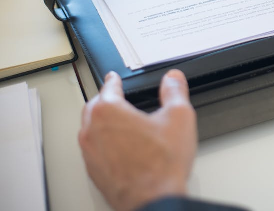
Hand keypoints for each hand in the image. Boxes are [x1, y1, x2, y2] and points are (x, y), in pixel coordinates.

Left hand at [79, 70, 196, 210]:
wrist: (154, 200)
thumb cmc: (162, 164)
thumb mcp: (179, 116)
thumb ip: (175, 91)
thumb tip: (173, 78)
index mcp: (109, 111)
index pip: (108, 87)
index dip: (113, 80)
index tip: (113, 77)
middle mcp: (93, 131)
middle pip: (94, 107)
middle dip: (105, 99)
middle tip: (114, 96)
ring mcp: (90, 153)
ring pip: (90, 129)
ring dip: (101, 121)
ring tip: (117, 121)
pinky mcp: (94, 172)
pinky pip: (93, 150)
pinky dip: (103, 143)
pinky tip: (119, 148)